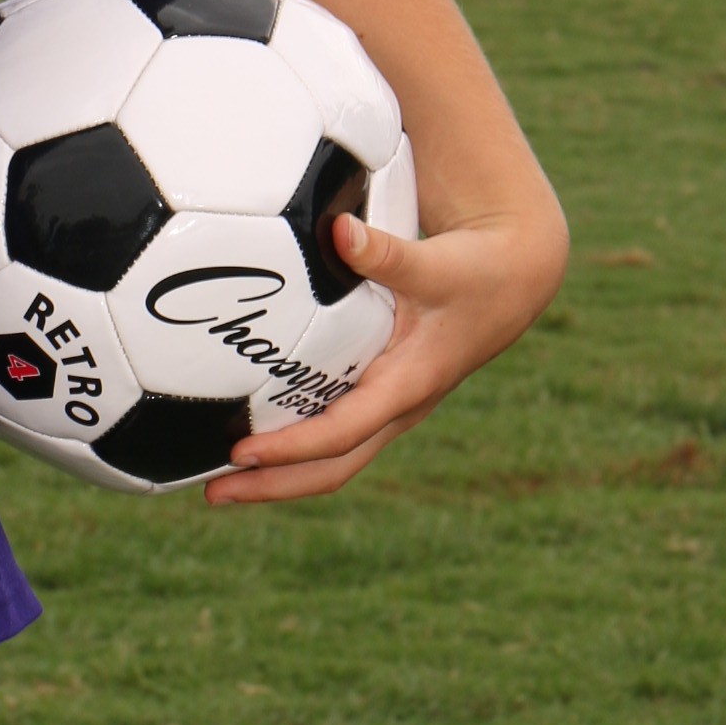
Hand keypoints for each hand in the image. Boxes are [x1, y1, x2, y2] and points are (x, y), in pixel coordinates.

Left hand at [202, 196, 566, 507]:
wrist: (513, 282)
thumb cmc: (473, 272)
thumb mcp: (435, 262)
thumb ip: (386, 252)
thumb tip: (339, 232)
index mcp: (408, 386)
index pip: (343, 432)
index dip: (292, 447)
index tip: (241, 453)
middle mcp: (398, 408)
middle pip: (333, 468)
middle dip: (274, 485)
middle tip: (212, 492)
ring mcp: (390, 408)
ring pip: (333, 459)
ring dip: (279, 474)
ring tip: (218, 479)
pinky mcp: (382, 396)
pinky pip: (334, 434)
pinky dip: (294, 443)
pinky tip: (249, 432)